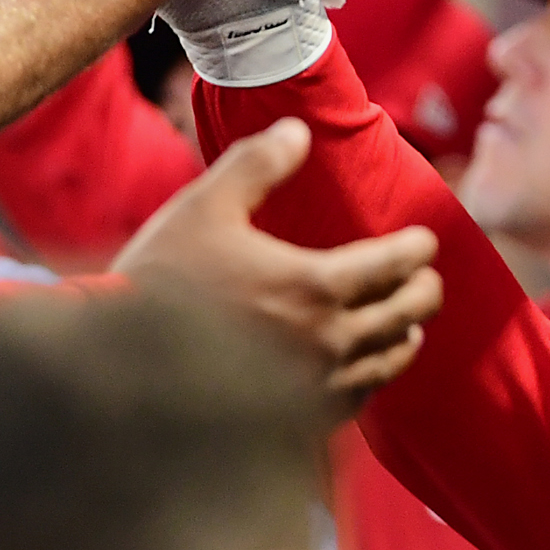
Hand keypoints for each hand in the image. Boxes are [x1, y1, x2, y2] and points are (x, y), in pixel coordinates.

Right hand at [113, 119, 443, 402]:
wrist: (121, 366)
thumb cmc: (159, 279)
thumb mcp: (204, 207)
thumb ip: (257, 165)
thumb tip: (298, 130)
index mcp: (315, 285)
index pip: (394, 264)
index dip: (417, 249)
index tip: (424, 242)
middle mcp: (328, 340)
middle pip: (406, 314)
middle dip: (424, 292)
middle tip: (427, 280)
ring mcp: (317, 385)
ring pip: (389, 361)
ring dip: (405, 337)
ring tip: (409, 327)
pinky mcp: (300, 419)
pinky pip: (358, 397)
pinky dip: (373, 377)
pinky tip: (367, 368)